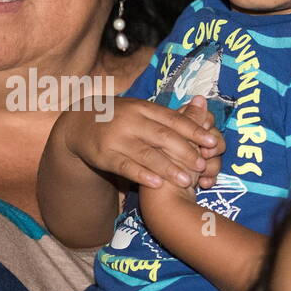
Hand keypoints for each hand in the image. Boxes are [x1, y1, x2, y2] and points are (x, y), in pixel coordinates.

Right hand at [61, 94, 223, 189]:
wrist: (79, 123)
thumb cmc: (117, 117)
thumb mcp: (139, 109)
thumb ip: (166, 114)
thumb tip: (202, 107)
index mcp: (143, 108)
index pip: (172, 119)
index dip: (193, 131)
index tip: (212, 142)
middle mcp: (131, 122)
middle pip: (162, 137)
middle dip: (185, 151)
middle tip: (203, 164)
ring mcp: (117, 139)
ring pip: (146, 154)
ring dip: (168, 167)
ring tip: (186, 180)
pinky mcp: (104, 155)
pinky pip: (125, 166)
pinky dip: (142, 175)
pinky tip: (157, 183)